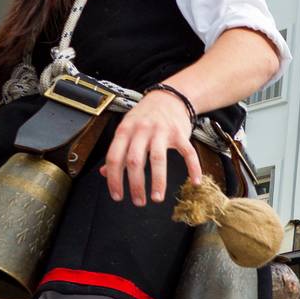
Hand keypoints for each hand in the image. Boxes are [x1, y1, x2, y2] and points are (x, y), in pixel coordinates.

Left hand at [100, 89, 200, 206]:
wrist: (169, 97)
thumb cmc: (145, 116)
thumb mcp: (127, 129)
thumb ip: (117, 151)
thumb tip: (104, 173)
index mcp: (125, 130)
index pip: (115, 157)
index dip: (114, 179)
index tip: (117, 196)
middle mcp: (142, 130)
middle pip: (135, 160)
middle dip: (135, 185)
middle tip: (138, 202)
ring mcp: (162, 131)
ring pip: (158, 159)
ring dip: (157, 182)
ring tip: (157, 198)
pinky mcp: (180, 133)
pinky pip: (188, 153)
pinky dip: (193, 168)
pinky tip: (195, 182)